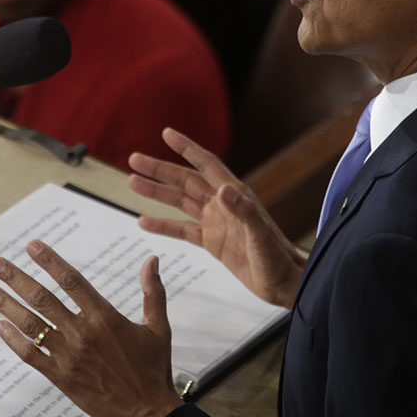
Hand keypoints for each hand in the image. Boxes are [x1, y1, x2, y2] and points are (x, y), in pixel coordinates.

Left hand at [0, 241, 182, 416]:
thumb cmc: (154, 370)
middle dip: (16, 278)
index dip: (50, 261)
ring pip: (31, 325)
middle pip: (43, 299)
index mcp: (106, 318)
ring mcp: (69, 356)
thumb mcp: (159, 327)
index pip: (71, 280)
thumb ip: (153, 291)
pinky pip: (31, 355)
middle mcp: (83, 333)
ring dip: (7, 305)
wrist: (148, 414)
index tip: (33, 246)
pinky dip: (13, 339)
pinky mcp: (61, 377)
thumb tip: (152, 260)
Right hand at [128, 128, 305, 308]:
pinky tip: (143, 221)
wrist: (284, 282)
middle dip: (160, 169)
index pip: (206, 164)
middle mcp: (223, 204)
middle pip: (185, 180)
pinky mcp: (212, 242)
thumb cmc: (277, 258)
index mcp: (235, 195)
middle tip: (134, 159)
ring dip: (157, 192)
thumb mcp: (260, 235)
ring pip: (180, 202)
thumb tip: (222, 190)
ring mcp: (216, 222)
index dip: (187, 148)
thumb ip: (243, 211)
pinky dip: (163, 225)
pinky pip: (182, 230)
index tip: (167, 133)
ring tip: (132, 182)